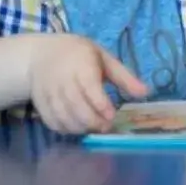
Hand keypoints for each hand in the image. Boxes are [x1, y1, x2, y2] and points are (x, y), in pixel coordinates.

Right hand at [28, 34, 148, 133]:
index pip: (89, 87)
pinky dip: (66, 130)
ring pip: (64, 117)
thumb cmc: (79, 55)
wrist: (40, 54)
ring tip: (95, 127)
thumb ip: (124, 77)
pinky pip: (53, 122)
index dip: (101, 104)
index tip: (112, 116)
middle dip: (93, 121)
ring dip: (81, 128)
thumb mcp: (104, 58)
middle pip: (76, 106)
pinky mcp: (40, 104)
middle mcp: (62, 80)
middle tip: (106, 126)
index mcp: (81, 64)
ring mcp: (48, 93)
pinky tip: (78, 128)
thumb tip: (146, 93)